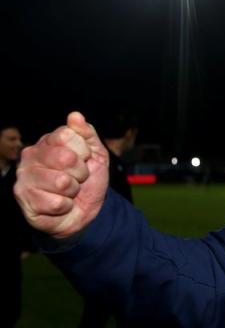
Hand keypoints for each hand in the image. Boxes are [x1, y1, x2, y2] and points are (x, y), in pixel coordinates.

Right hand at [14, 112, 109, 238]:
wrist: (84, 211)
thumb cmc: (88, 181)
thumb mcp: (96, 154)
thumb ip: (87, 134)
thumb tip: (75, 115)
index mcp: (48, 141)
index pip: (67, 135)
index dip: (84, 151)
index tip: (84, 159)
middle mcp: (31, 156)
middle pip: (65, 158)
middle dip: (80, 172)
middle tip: (77, 178)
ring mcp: (24, 178)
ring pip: (61, 182)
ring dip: (73, 190)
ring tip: (68, 192)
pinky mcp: (24, 200)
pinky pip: (56, 203)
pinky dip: (66, 206)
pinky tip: (60, 204)